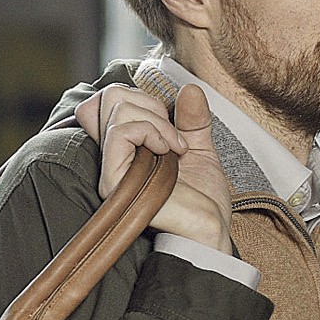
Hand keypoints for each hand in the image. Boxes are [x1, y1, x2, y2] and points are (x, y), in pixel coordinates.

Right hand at [73, 83, 233, 255]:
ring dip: (157, 122)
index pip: (108, 100)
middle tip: (172, 134)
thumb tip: (189, 88)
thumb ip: (192, 119)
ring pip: (117, 110)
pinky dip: (152, 131)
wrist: (211, 231)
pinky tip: (169, 152)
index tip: (168, 121)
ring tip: (175, 148)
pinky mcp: (115, 180)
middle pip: (109, 97)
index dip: (138, 96)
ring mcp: (111, 168)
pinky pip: (122, 132)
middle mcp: (112, 156)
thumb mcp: (200, 148)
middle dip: (149, 103)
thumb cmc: (203, 202)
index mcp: (125, 148)